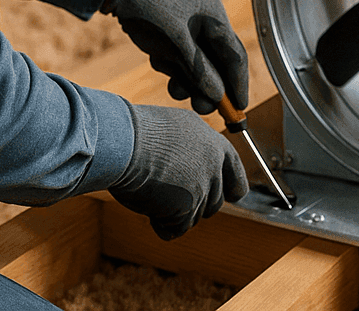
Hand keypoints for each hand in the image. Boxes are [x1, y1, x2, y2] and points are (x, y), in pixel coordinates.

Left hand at [106, 0, 248, 113]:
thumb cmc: (149, 11)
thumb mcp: (176, 46)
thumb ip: (200, 72)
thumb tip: (219, 97)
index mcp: (215, 18)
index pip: (236, 57)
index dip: (238, 85)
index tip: (238, 109)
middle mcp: (208, 22)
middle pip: (217, 63)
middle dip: (208, 87)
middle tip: (199, 107)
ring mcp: (191, 26)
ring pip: (197, 64)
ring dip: (186, 78)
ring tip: (172, 84)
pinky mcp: (175, 32)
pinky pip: (181, 58)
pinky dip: (172, 66)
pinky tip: (157, 59)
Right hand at [109, 103, 248, 239]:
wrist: (123, 141)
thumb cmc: (138, 132)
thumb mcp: (175, 129)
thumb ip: (192, 149)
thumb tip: (194, 167)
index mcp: (213, 143)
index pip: (235, 173)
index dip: (233, 187)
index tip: (231, 196)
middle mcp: (212, 165)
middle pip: (214, 201)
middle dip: (194, 203)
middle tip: (167, 191)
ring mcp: (201, 188)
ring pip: (193, 216)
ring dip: (174, 212)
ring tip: (151, 189)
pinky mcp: (185, 208)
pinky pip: (177, 229)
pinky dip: (161, 224)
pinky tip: (146, 206)